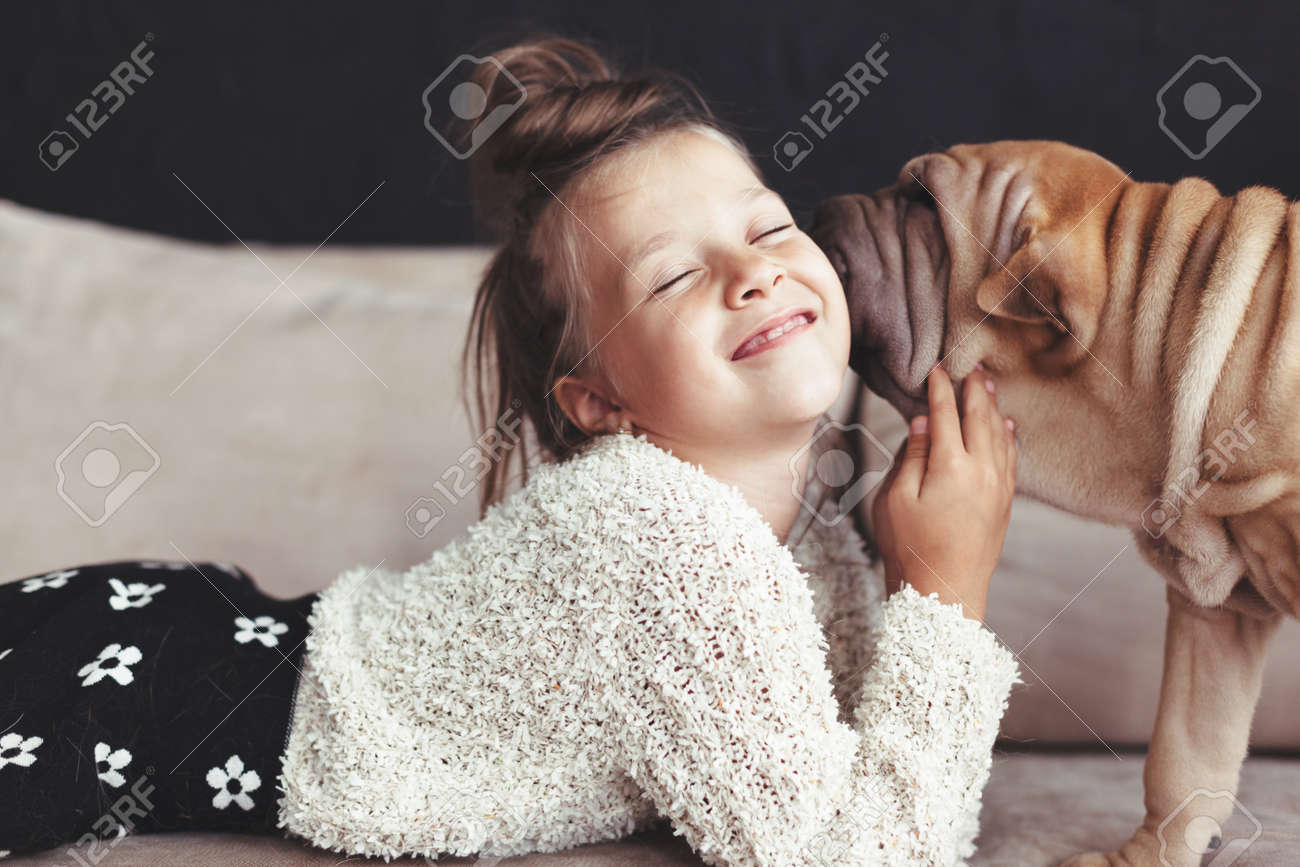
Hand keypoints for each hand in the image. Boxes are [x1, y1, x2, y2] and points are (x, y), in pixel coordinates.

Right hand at [870, 364, 1016, 621]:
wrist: (945, 593)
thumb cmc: (911, 548)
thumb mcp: (896, 499)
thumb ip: (912, 456)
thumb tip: (924, 422)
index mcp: (950, 466)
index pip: (946, 414)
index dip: (940, 388)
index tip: (936, 368)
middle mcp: (981, 471)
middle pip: (980, 417)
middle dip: (974, 389)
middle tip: (972, 365)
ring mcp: (998, 487)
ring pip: (999, 434)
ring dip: (993, 406)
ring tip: (988, 385)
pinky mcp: (1005, 503)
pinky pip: (1011, 458)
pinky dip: (1008, 436)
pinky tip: (1007, 425)